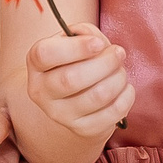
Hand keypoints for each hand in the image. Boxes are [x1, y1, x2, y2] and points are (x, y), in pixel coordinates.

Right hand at [26, 25, 133, 139]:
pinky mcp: (82, 128)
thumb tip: (97, 42)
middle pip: (71, 79)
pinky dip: (126, 97)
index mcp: (36, 64)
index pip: (45, 54)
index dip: (76, 47)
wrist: (74, 100)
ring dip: (118, 78)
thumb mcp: (74, 41)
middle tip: (118, 53)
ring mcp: (60, 114)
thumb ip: (84, 33)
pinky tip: (125, 88)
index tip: (99, 43)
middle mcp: (42, 92)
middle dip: (105, 62)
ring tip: (121, 71)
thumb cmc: (77, 62)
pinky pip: (112, 113)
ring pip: (96, 96)